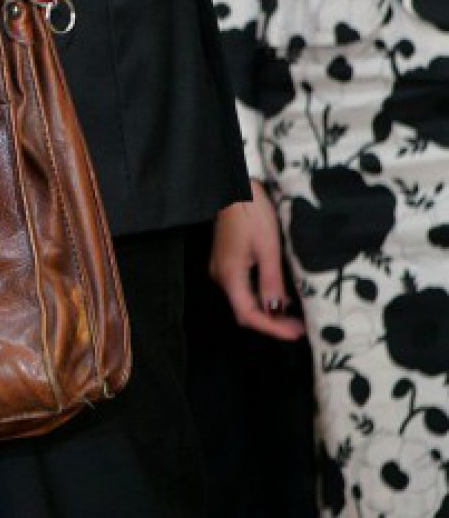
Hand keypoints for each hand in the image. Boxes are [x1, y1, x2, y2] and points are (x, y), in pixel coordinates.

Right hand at [210, 179, 304, 340]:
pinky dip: (261, 296)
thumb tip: (276, 309)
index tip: (297, 334)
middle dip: (272, 323)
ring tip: (294, 315)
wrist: (234, 187)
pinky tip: (278, 295)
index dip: (272, 328)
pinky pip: (242, 288)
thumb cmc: (251, 213)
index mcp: (229, 275)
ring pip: (244, 300)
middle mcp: (220, 277)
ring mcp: (221, 269)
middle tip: (301, 327)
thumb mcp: (268, 247)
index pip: (248, 315)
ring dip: (268, 310)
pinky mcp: (226, 262)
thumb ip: (271, 281)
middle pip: (244, 311)